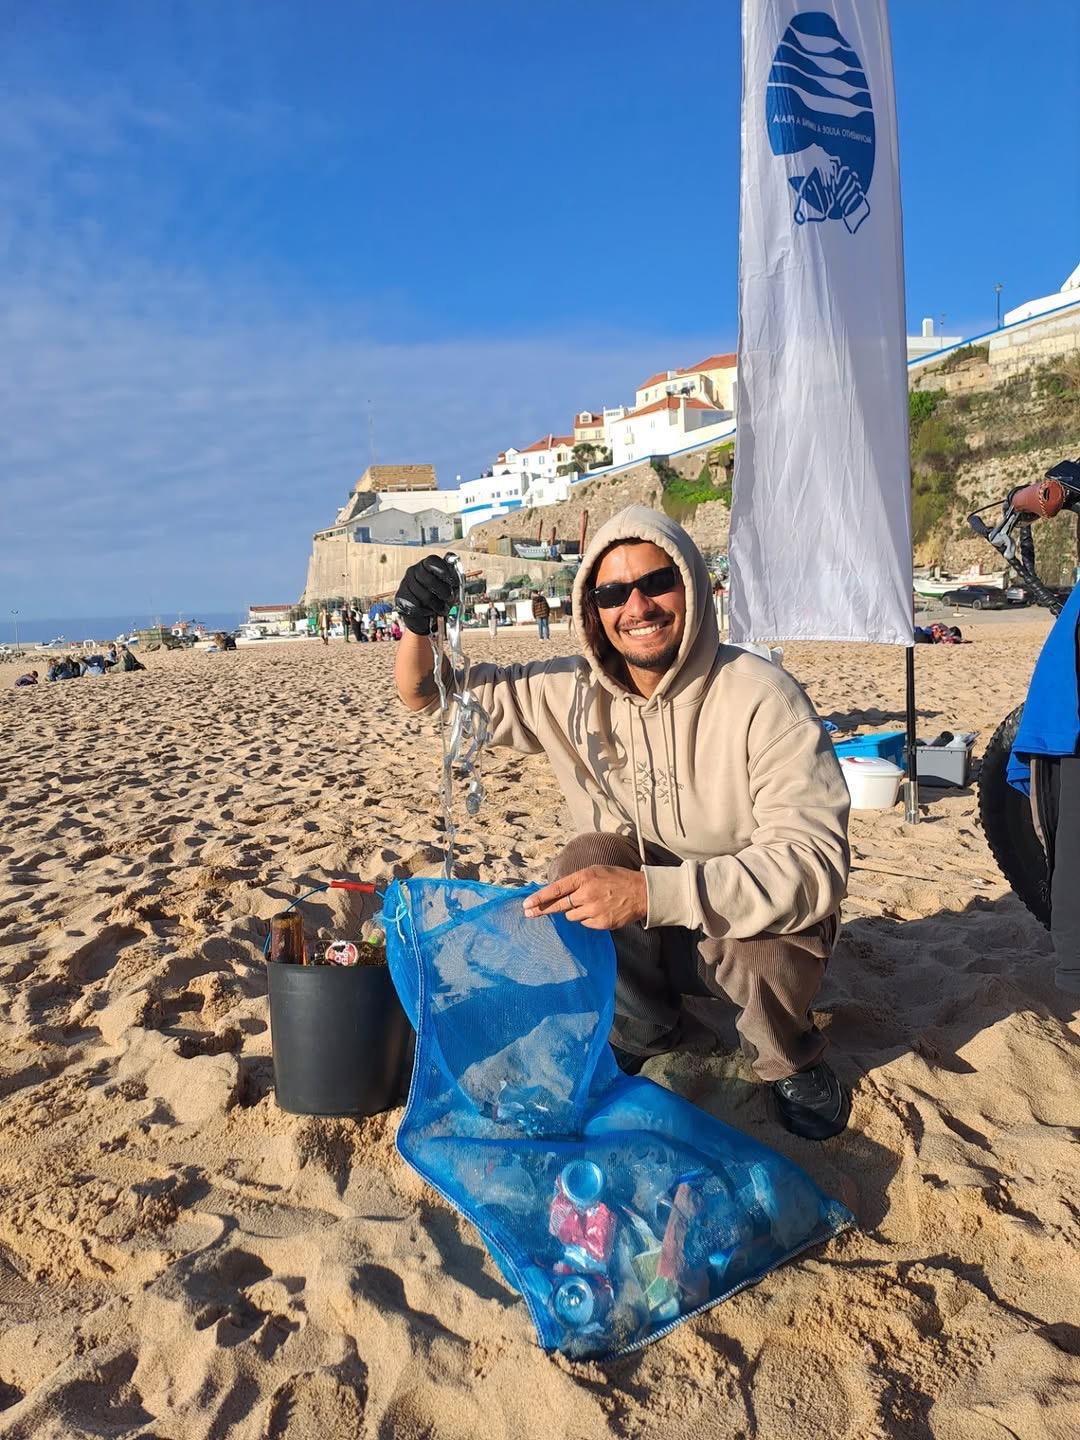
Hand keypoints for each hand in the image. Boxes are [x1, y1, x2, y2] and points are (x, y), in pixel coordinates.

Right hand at [395, 556, 457, 634]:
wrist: (427, 618)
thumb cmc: (440, 599)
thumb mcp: (450, 588)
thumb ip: (453, 582)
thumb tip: (455, 581)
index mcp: (427, 565)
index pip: (432, 561)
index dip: (444, 572)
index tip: (454, 583)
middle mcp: (414, 571)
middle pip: (429, 580)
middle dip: (442, 592)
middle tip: (449, 599)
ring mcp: (405, 583)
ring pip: (424, 595)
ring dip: (436, 605)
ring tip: (440, 608)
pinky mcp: (400, 598)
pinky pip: (414, 607)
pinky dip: (425, 612)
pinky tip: (428, 612)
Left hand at [523, 866, 646, 929]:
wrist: (641, 893)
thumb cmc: (617, 879)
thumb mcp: (595, 871)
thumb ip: (576, 881)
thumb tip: (557, 892)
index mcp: (584, 877)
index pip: (556, 889)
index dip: (540, 897)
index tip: (527, 904)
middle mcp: (587, 894)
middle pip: (559, 906)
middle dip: (542, 910)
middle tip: (529, 913)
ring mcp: (594, 910)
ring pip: (571, 916)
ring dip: (574, 912)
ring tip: (588, 904)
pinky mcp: (601, 923)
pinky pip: (584, 923)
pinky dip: (587, 919)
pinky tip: (598, 911)